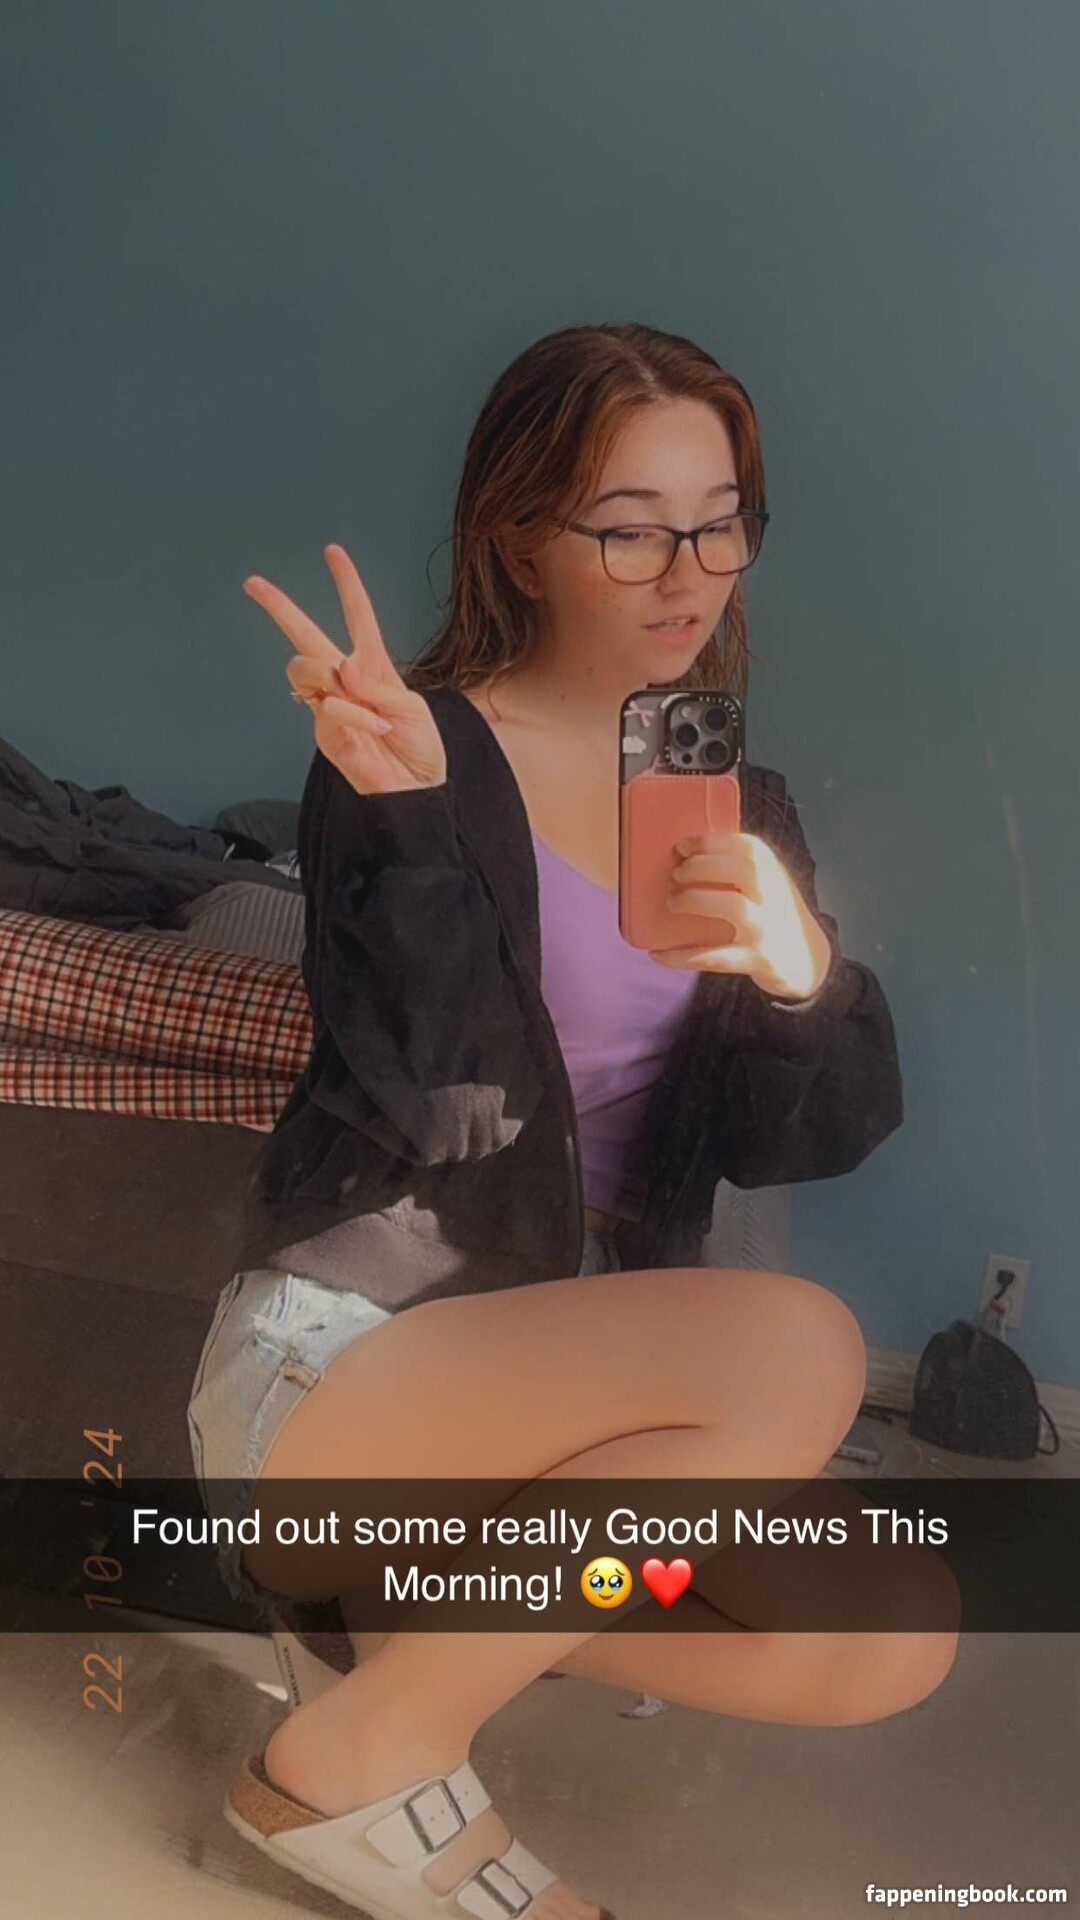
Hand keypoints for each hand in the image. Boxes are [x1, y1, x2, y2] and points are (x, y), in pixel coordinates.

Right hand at [242, 544, 446, 794]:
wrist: (416, 791)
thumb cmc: (420, 750)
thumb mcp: (412, 709)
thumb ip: (377, 686)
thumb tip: (342, 669)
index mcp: (372, 665)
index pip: (357, 616)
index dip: (347, 584)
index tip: (332, 552)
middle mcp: (345, 681)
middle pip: (304, 636)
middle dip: (279, 607)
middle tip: (253, 583)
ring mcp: (329, 705)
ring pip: (306, 669)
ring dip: (336, 683)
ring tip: (370, 713)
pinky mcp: (323, 732)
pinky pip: (326, 707)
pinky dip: (353, 715)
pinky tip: (373, 730)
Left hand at [649, 830, 833, 1001]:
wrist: (807, 961)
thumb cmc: (772, 914)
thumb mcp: (766, 884)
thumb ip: (737, 868)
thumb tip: (681, 856)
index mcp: (774, 872)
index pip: (747, 847)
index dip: (710, 842)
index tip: (681, 846)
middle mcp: (774, 897)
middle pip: (742, 870)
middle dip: (702, 867)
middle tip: (675, 875)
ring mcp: (767, 929)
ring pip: (733, 906)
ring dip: (695, 901)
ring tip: (672, 903)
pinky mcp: (757, 960)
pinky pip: (716, 957)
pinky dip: (682, 956)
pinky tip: (657, 953)